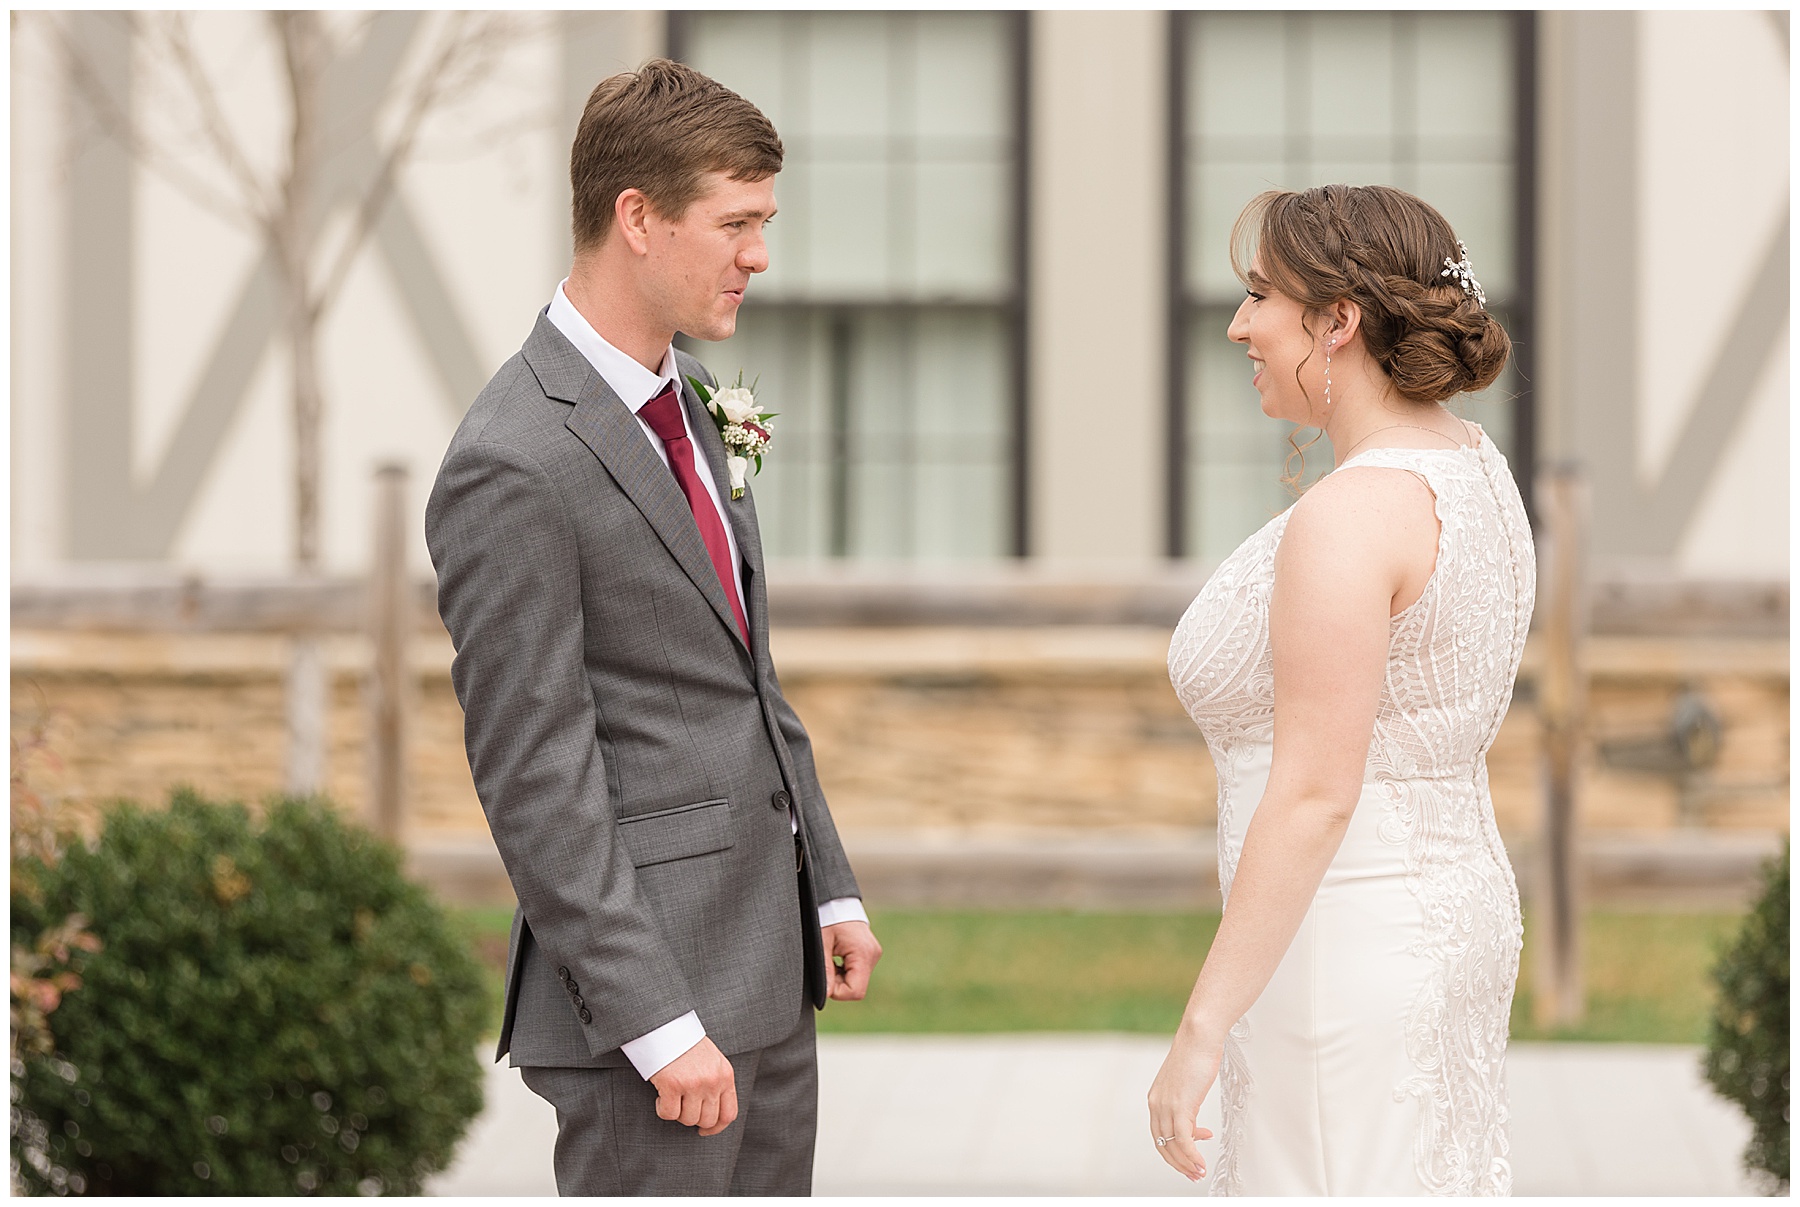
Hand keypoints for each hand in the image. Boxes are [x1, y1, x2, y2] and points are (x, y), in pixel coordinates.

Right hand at [649, 1037, 736, 1136]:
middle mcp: (713, 1081)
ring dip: (677, 1113)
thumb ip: (716, 1082)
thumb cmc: (686, 1043)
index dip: (716, 1128)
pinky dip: (662, 1109)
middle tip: (682, 1107)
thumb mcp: (712, 1060)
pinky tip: (660, 1096)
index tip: (704, 1131)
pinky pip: (668, 1114)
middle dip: (693, 1119)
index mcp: (726, 1075)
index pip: (729, 1114)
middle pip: (707, 1120)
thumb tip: (712, 1113)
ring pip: (687, 1119)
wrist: (666, 1024)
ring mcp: (694, 1083)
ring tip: (671, 1096)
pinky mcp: (672, 1085)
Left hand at [822, 920, 881, 1000]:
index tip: (824, 979)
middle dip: (838, 983)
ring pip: (857, 980)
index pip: (855, 991)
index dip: (837, 991)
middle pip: (857, 987)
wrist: (836, 899)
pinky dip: (845, 970)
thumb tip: (826, 995)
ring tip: (830, 958)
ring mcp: (873, 954)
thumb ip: (825, 971)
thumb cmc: (828, 918)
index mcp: (863, 953)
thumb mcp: (821, 944)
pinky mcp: (869, 952)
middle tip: (826, 965)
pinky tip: (836, 958)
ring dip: (841, 976)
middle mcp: (872, 955)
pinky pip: (858, 971)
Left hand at [1147, 1025, 1219, 1181]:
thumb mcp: (1186, 1083)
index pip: (1159, 1134)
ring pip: (1172, 1146)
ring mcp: (1167, 1105)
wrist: (1199, 1036)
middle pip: (1162, 1144)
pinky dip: (1192, 1155)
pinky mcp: (1181, 1106)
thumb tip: (1193, 1120)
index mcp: (1155, 1098)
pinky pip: (1184, 1140)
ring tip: (1200, 1171)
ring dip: (1186, 1163)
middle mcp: (1156, 1104)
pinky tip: (1201, 1162)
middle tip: (1193, 1173)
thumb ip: (1185, 1102)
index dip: (1173, 1150)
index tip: (1188, 1158)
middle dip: (1178, 1162)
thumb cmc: (1196, 1054)